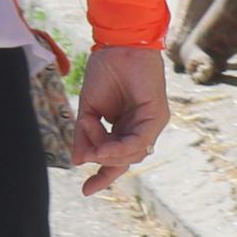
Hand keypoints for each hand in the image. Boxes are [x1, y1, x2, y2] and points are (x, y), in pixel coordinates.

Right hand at [74, 41, 169, 196]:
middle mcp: (141, 129)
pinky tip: (103, 146)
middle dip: (103, 165)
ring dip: (108, 153)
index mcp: (125, 128)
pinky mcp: (158, 115)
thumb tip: (78, 161)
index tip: (85, 191)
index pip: (117, 159)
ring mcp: (151, 123)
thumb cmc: (105, 72)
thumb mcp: (88, 109)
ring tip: (91, 141)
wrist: (117, 45)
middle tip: (86, 152)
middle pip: (126, 160)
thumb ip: (85, 135)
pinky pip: (139, 141)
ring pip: (133, 154)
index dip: (103, 176)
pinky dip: (119, 147)